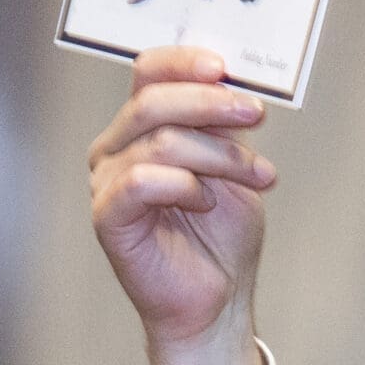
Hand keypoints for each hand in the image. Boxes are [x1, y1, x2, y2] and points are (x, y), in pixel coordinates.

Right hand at [89, 47, 277, 364]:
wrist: (218, 302)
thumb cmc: (221, 239)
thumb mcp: (233, 168)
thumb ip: (225, 125)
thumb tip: (234, 81)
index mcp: (142, 128)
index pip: (149, 72)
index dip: (184, 62)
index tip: (226, 68)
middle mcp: (117, 148)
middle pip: (153, 100)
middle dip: (211, 103)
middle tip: (256, 114)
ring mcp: (107, 181)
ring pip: (160, 140)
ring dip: (218, 155)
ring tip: (256, 177)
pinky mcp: (108, 216)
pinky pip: (142, 182)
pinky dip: (185, 186)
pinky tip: (208, 202)